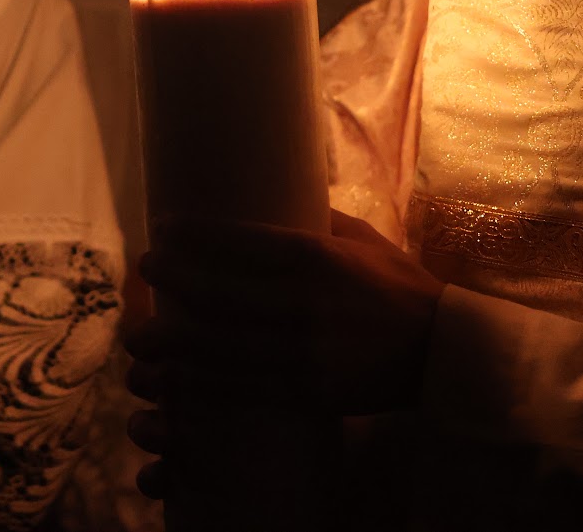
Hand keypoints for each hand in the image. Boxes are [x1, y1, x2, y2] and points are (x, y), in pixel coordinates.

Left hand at [128, 209, 445, 415]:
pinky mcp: (305, 390)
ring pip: (221, 346)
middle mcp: (305, 303)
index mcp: (318, 258)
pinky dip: (201, 384)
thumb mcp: (359, 239)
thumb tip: (265, 191)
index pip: (241, 242)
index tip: (161, 227)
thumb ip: (312, 221)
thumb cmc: (396, 284)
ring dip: (172, 342)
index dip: (193, 235)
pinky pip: (242, 388)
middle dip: (173, 280)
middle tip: (144, 268)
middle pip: (220, 293)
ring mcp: (303, 351)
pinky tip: (172, 379)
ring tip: (139, 336)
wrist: (443, 351)